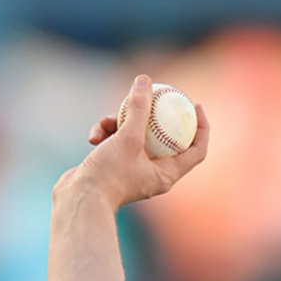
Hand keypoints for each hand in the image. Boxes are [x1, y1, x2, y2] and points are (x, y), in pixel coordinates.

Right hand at [55, 74, 208, 210]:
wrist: (79, 199)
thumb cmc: (108, 174)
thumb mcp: (126, 137)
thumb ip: (138, 109)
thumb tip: (145, 81)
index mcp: (166, 175)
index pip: (196, 151)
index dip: (201, 128)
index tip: (195, 105)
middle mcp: (154, 174)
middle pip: (165, 138)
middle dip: (155, 116)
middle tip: (158, 93)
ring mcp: (134, 170)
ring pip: (135, 136)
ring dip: (119, 123)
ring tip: (105, 122)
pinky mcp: (116, 166)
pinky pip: (117, 142)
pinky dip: (106, 135)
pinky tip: (93, 136)